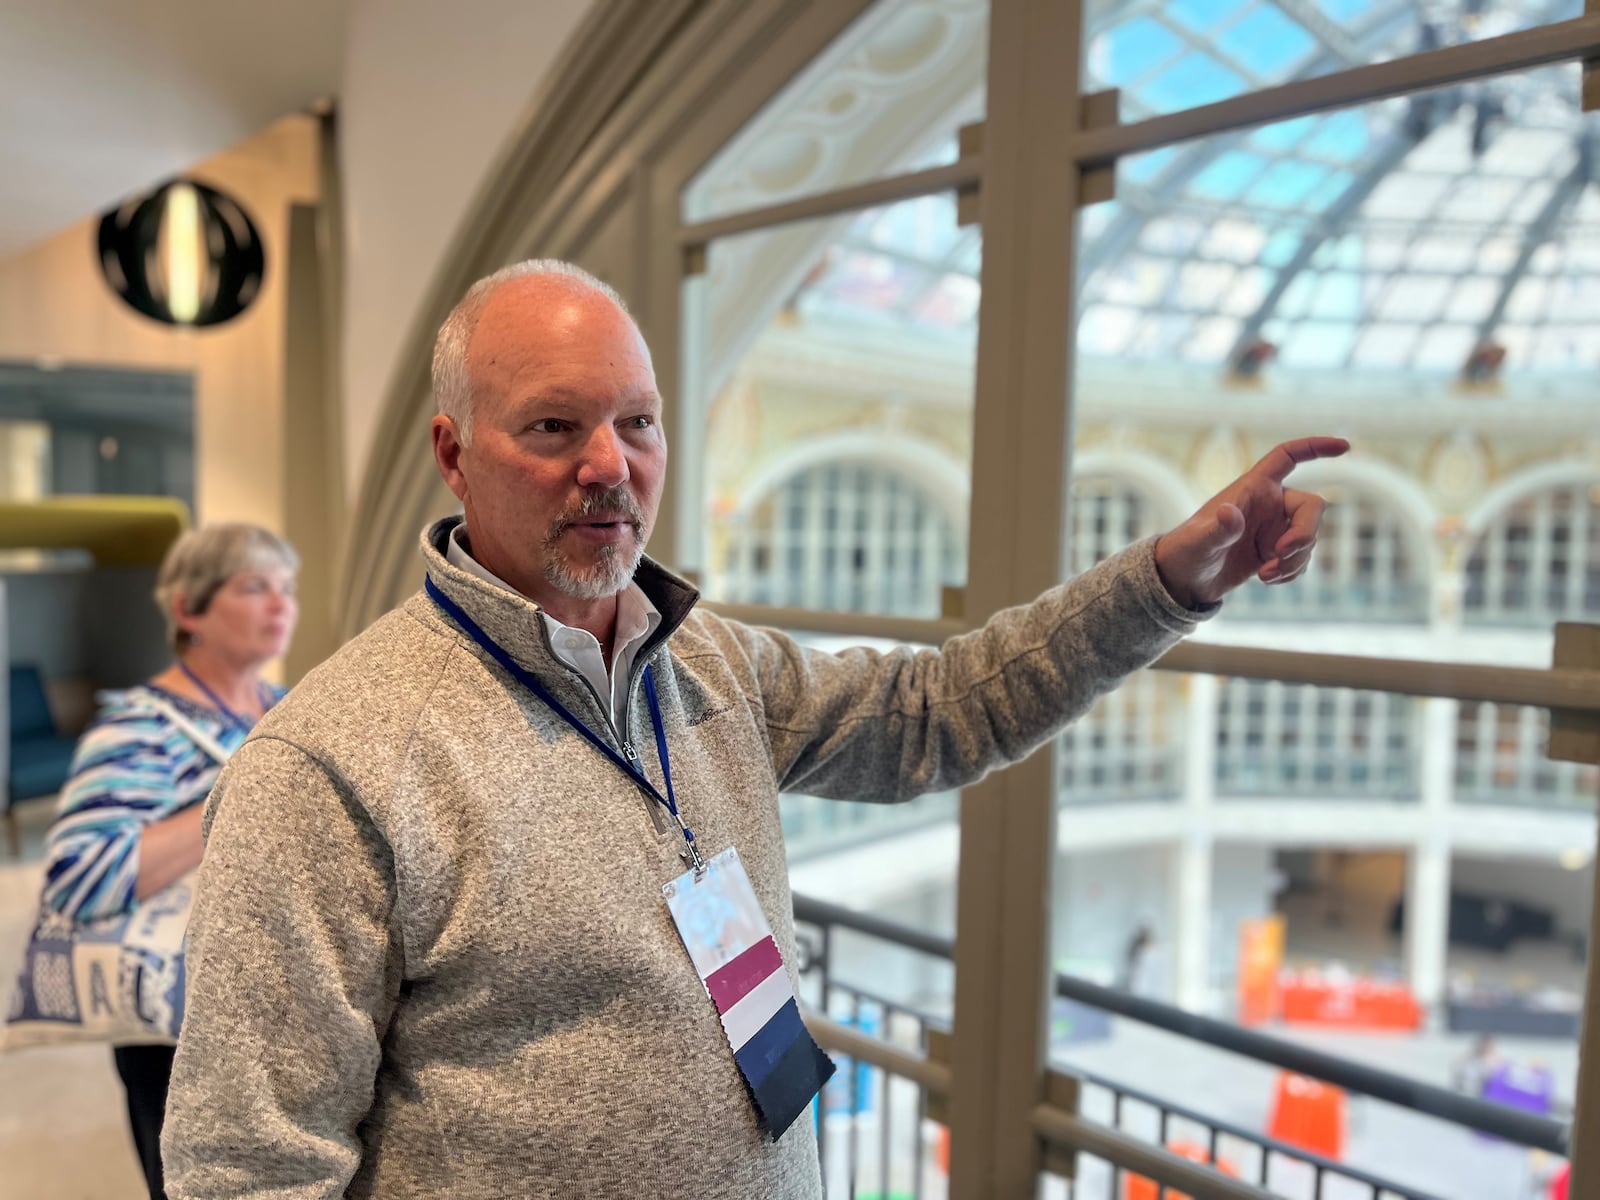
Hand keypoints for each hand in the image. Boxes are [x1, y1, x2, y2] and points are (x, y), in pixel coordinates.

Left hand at [1153, 436, 1350, 608]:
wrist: (1184, 581)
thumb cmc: (1186, 553)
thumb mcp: (1199, 543)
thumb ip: (1217, 529)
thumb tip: (1230, 513)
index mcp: (1253, 488)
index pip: (1288, 456)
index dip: (1316, 447)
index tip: (1345, 447)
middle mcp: (1269, 503)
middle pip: (1313, 506)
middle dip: (1305, 534)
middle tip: (1280, 556)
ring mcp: (1275, 528)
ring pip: (1310, 537)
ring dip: (1295, 560)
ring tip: (1265, 576)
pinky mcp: (1276, 551)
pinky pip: (1302, 557)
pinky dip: (1292, 571)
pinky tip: (1268, 579)